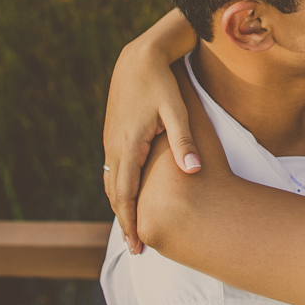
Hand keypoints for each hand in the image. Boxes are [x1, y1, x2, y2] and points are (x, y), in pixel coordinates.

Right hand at [102, 10, 199, 253]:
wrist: (139, 57)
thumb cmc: (162, 83)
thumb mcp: (177, 111)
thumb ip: (184, 142)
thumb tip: (194, 171)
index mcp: (129, 145)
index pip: (125, 194)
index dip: (130, 222)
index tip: (137, 246)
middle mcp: (115, 145)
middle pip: (115, 193)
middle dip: (124, 220)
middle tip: (136, 247)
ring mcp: (110, 138)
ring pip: (111, 180)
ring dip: (120, 204)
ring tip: (133, 226)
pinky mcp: (113, 131)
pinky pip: (112, 167)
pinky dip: (118, 186)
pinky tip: (129, 194)